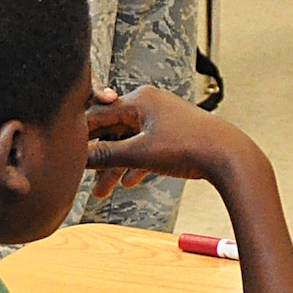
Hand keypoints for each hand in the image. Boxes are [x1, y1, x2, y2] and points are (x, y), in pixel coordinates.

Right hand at [86, 84, 260, 185]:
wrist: (228, 156)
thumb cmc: (186, 146)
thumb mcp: (140, 153)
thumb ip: (105, 155)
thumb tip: (76, 158)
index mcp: (139, 99)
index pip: (97, 115)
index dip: (79, 137)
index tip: (64, 155)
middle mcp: (148, 104)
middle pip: (112, 131)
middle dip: (98, 157)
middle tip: (81, 180)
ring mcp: (161, 119)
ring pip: (128, 143)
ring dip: (115, 166)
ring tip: (103, 193)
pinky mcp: (171, 134)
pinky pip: (145, 149)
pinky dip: (135, 164)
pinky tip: (129, 183)